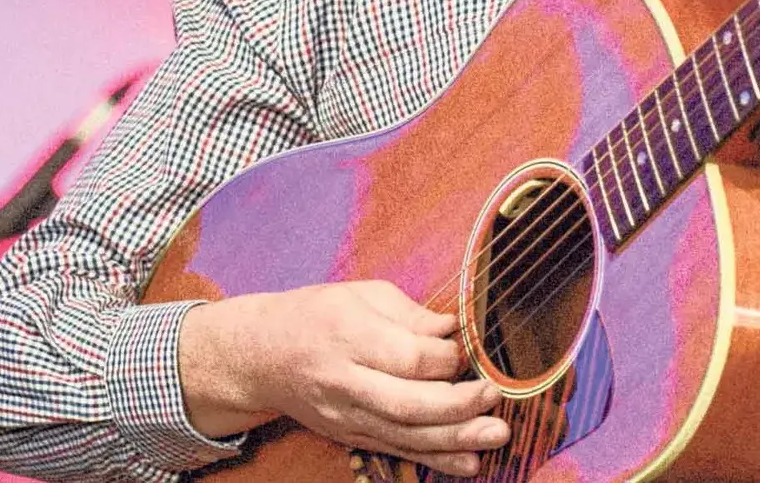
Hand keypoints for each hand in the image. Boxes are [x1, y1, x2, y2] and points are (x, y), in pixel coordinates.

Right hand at [177, 280, 508, 477]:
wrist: (262, 358)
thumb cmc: (318, 316)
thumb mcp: (363, 295)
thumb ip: (412, 313)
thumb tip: (456, 329)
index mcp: (349, 337)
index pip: (407, 357)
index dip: (447, 358)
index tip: (471, 351)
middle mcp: (346, 383)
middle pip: (408, 404)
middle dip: (458, 405)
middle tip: (495, 397)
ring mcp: (347, 417)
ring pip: (405, 435)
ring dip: (455, 439)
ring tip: (497, 435)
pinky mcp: (351, 437)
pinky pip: (397, 451)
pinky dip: (435, 460)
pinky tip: (469, 463)